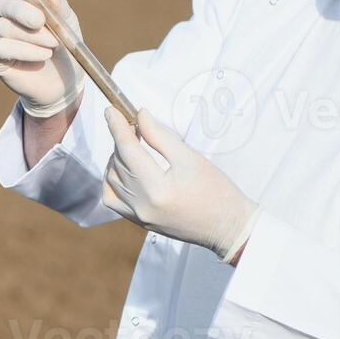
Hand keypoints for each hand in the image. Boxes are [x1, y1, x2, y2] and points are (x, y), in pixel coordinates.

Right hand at [0, 0, 83, 117]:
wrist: (62, 79)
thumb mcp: (66, 23)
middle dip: (23, 11)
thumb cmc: (62, 43)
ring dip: (32, 35)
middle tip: (41, 21)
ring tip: (53, 44)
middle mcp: (0, 10)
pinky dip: (26, 50)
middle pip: (3, 2)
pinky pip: (2, 47)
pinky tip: (44, 55)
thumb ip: (58, 6)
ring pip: (4, 27)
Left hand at [101, 107, 259, 261]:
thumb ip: (160, 136)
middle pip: (119, 164)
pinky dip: (112, 181)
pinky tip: (124, 169)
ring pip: (112, 180)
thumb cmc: (216, 191)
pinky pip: (113, 200)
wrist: (227, 227)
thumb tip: (140, 116)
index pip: (128, 150)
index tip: (112, 111)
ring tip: (132, 144)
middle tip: (132, 124)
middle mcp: (142, 206)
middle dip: (121, 140)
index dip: (117, 127)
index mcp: (157, 189)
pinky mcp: (139, 223)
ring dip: (116, 158)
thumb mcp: (190, 158)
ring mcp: (138, 217)